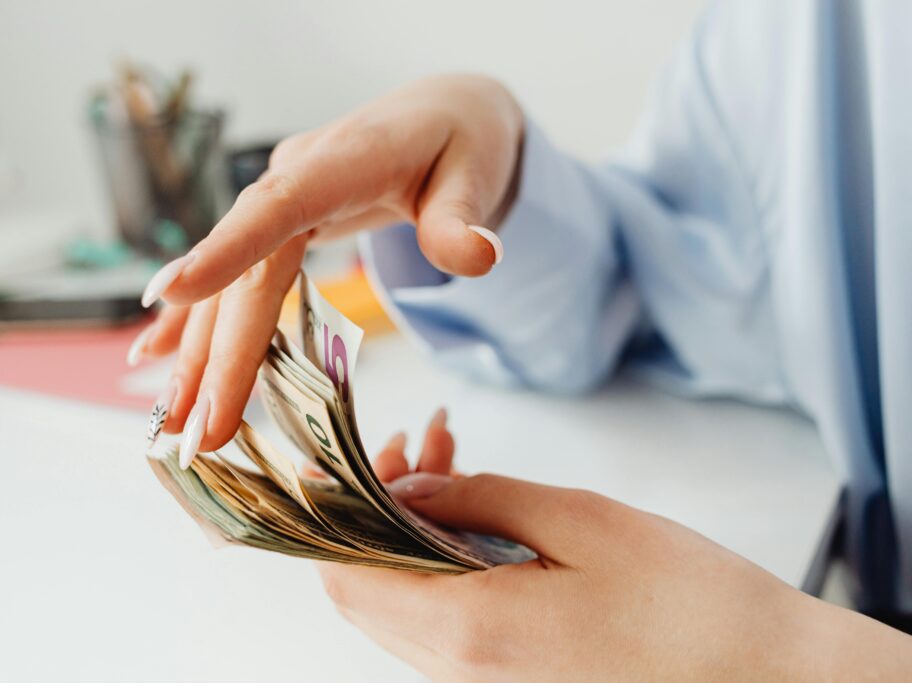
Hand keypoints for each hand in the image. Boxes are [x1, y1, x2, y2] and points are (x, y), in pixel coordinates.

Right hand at [128, 74, 523, 464]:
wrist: (443, 113)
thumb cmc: (461, 141)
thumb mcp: (476, 173)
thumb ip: (463, 218)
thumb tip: (478, 257)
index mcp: (341, 161)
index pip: (276, 208)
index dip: (224, 251)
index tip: (171, 296)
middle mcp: (296, 178)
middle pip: (247, 273)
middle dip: (219, 354)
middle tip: (197, 430)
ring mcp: (282, 199)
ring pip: (231, 283)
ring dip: (200, 352)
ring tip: (173, 418)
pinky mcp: (281, 220)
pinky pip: (234, 275)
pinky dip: (198, 318)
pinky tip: (156, 354)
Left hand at [319, 416, 911, 681]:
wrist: (767, 681)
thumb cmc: (690, 603)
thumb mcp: (579, 522)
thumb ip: (478, 498)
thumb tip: (406, 482)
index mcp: (468, 629)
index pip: (346, 574)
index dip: (334, 508)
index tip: (354, 448)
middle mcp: (458, 668)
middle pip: (364, 587)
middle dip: (374, 503)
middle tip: (420, 440)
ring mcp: (480, 679)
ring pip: (403, 597)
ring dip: (409, 524)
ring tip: (451, 457)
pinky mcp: (507, 674)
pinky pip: (441, 614)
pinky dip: (440, 556)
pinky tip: (476, 507)